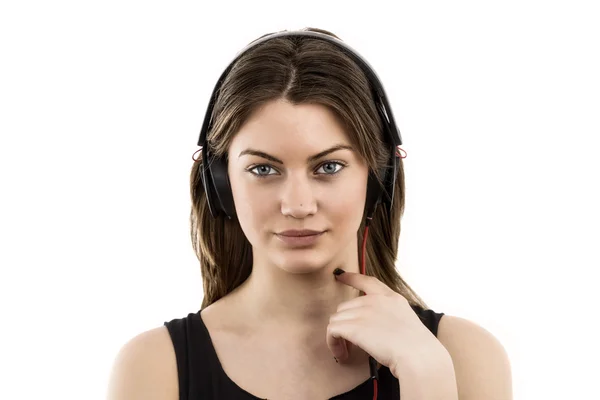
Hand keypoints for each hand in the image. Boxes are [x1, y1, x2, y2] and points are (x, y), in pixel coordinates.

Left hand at [326, 269, 447, 377]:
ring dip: (337, 336)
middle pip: (345, 307)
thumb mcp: (406, 321)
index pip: (367, 281)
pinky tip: (341, 354)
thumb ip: (389, 316)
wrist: (417, 356)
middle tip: (350, 343)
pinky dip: (332, 343)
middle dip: (345, 324)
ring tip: (346, 351)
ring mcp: (363, 312)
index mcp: (391, 298)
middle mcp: (375, 301)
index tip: (339, 275)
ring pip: (336, 319)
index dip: (351, 278)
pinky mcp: (353, 326)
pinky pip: (332, 330)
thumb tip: (372, 327)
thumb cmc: (416, 347)